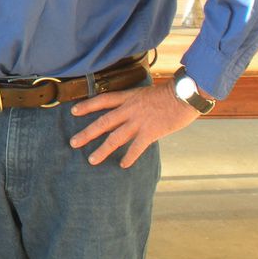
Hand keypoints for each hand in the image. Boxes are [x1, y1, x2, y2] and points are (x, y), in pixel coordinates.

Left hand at [69, 81, 199, 167]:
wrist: (185, 95)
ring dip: (102, 150)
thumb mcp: (145, 93)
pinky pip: (136, 147)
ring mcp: (139, 122)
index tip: (73, 111)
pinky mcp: (151, 132)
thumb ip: (134, 103)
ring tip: (92, 160)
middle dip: (87, 133)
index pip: (102, 100)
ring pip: (115, 137)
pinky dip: (129, 157)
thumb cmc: (168, 93)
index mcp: (128, 97)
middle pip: (103, 122)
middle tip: (73, 142)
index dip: (87, 106)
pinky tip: (123, 165)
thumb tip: (126, 112)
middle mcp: (129, 109)